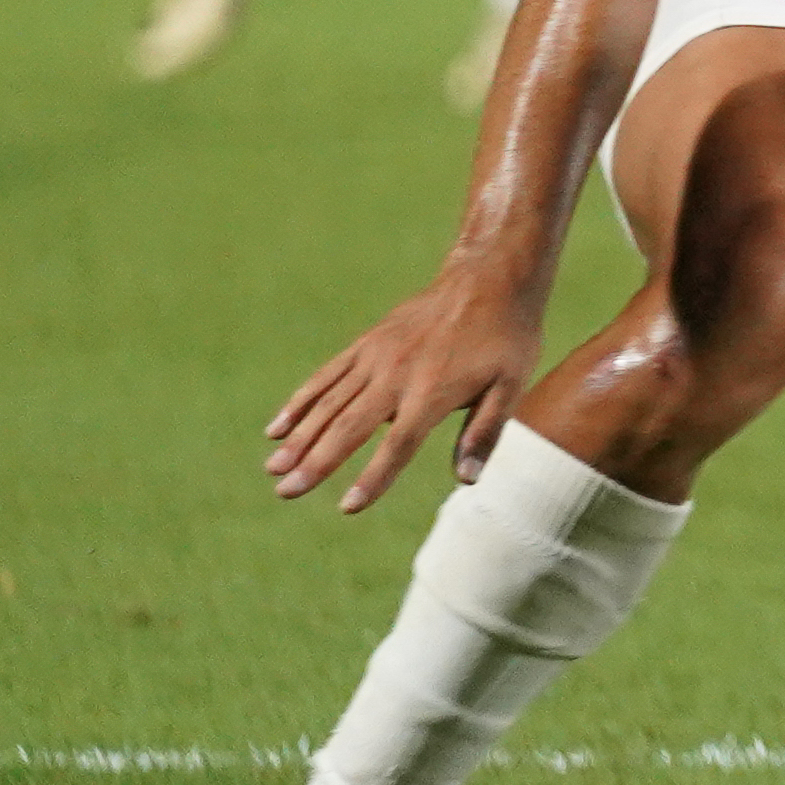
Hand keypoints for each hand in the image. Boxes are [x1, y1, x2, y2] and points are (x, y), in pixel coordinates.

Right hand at [266, 273, 550, 510]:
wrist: (489, 278)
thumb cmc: (507, 337)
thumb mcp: (511, 384)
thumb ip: (485, 432)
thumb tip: (467, 479)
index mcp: (433, 391)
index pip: (398, 445)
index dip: (374, 478)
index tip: (348, 507)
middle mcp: (397, 375)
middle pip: (349, 426)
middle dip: (316, 463)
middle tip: (285, 493)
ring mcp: (376, 356)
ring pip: (329, 403)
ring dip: (299, 437)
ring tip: (273, 468)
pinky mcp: (367, 343)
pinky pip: (327, 376)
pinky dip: (301, 402)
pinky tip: (278, 428)